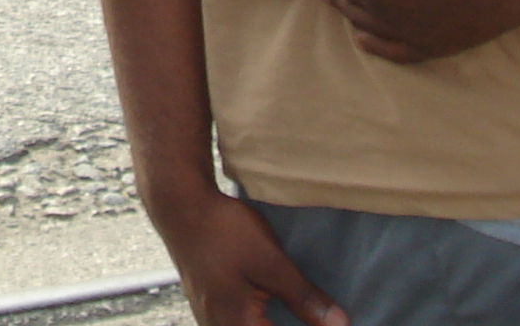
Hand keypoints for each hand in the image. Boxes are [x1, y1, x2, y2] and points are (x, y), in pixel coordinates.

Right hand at [150, 187, 346, 325]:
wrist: (179, 205)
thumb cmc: (223, 231)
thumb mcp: (271, 262)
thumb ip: (304, 298)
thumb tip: (340, 325)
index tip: (331, 323)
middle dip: (292, 322)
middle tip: (319, 315)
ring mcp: (210, 319)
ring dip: (276, 320)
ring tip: (300, 311)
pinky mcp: (208, 307)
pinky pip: (238, 323)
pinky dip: (259, 319)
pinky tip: (271, 308)